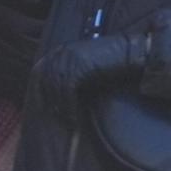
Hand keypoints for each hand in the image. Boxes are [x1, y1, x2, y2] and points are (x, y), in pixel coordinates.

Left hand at [34, 29, 152, 120]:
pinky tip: (72, 117)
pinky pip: (67, 89)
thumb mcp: (86, 67)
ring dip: (60, 106)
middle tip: (54, 116)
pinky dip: (68, 105)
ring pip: (56, 86)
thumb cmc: (110, 63)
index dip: (42, 90)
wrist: (128, 55)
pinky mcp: (80, 65)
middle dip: (49, 100)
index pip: (43, 71)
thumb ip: (71, 74)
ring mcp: (71, 57)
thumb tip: (58, 94)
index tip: (45, 105)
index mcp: (63, 50)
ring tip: (65, 120)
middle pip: (47, 79)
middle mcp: (64, 52)